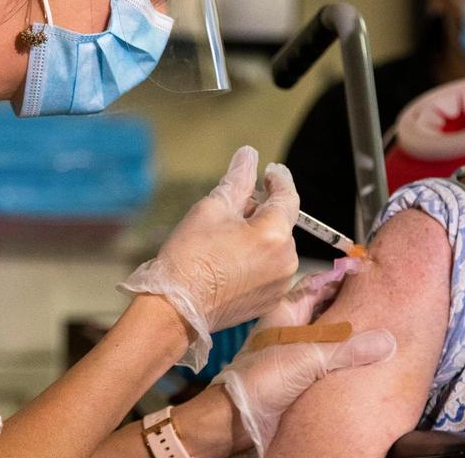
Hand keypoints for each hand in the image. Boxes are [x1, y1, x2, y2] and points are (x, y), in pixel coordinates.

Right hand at [119, 146, 299, 369]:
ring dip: (260, 237)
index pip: (288, 197)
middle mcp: (286, 260)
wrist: (176, 308)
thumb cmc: (190, 256)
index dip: (279, 180)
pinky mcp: (270, 301)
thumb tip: (249, 155)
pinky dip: (258, 259)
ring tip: (226, 239)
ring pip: (276, 247)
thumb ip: (237, 180)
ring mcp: (280, 283)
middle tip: (232, 209)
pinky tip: (231, 261)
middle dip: (262, 211)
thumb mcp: (212, 208)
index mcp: (274, 233)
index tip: (270, 171)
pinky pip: (271, 270)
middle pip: (281, 223)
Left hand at [213, 262, 396, 456]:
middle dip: (350, 305)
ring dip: (347, 334)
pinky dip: (342, 357)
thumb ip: (347, 348)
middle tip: (379, 302)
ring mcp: (293, 350)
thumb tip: (385, 341)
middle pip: (325, 308)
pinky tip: (360, 360)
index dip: (341, 277)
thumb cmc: (258, 380)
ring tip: (377, 329)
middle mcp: (290, 327)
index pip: (317, 283)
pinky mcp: (297, 373)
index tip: (367, 274)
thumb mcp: (307, 357)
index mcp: (286, 310)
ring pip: (327, 334)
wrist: (237, 417)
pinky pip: (325, 359)